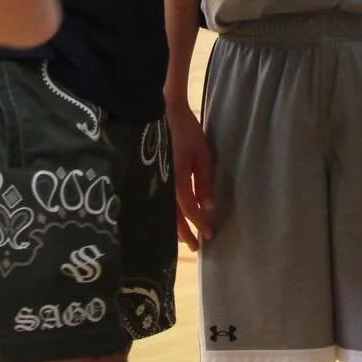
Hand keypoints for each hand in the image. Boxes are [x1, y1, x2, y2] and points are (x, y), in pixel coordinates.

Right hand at [166, 98, 214, 249]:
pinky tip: (171, 220)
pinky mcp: (151, 178)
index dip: (200, 223)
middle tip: (197, 248)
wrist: (161, 113)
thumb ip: (205, 182)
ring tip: (185, 238)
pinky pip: (159, 202)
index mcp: (177, 180)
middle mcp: (163, 186)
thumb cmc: (186, 132)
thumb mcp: (202, 155)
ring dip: (175, 227)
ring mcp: (155, 182)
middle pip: (174, 218)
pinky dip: (167, 214)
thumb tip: (208, 207)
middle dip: (185, 233)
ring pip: (164, 212)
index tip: (210, 235)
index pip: (190, 210)